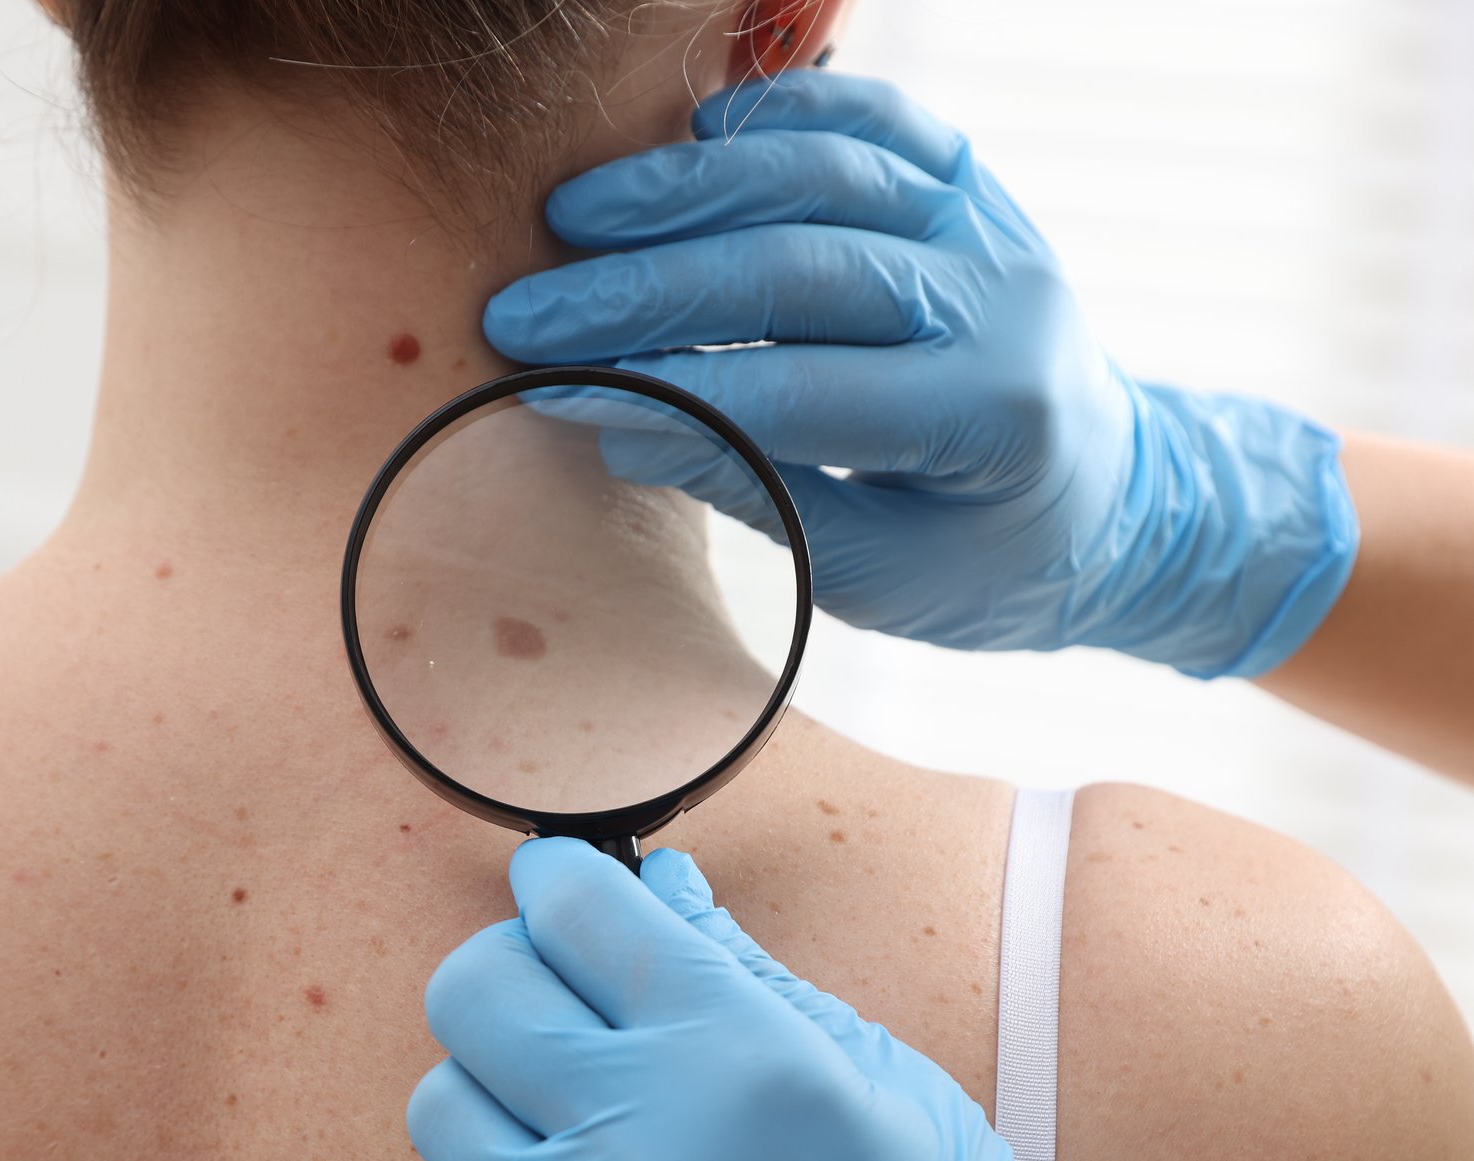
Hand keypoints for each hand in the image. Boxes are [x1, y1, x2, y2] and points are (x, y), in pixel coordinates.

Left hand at [407, 840, 1283, 1160]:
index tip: (561, 891)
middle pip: (475, 990)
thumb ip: (747, 974)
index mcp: (739, 1049)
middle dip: (510, 970)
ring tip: (564, 1115)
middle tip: (560, 995)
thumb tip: (660, 886)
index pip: (577, 909)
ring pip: (442, 1106)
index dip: (558, 883)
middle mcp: (643, 1132)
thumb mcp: (885, 1082)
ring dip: (491, 1092)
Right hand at [484, 73, 1357, 680]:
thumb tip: (621, 425)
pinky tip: (693, 135)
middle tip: (526, 312)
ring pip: (828, 170)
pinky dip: (784, 111)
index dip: (665, 392)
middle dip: (644, 288)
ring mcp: (990, 225)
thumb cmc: (981, 558)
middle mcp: (1001, 300)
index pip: (798, 392)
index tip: (553, 396)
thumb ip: (758, 492)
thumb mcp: (872, 573)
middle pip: (799, 266)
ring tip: (572, 216)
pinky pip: (879, 117)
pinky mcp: (972, 184)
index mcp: (989, 417)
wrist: (1110, 495)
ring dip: (687, 189)